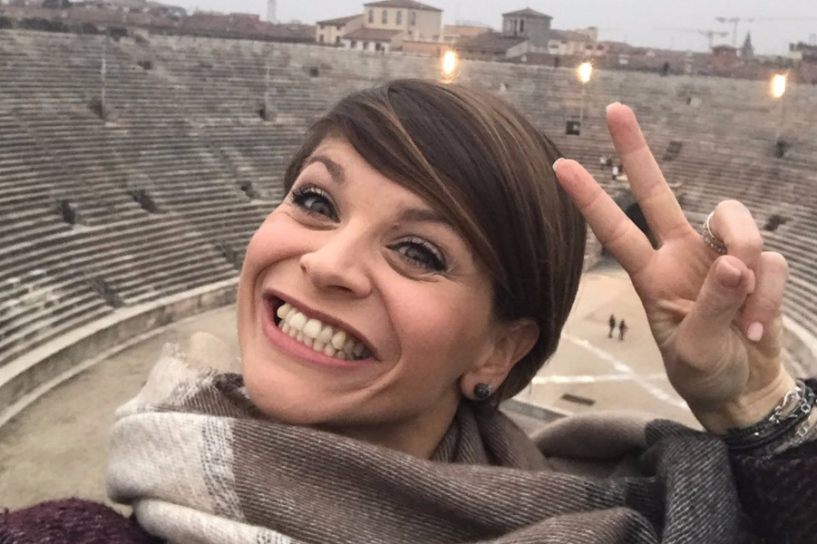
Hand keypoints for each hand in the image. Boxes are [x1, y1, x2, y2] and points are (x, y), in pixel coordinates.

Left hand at [553, 103, 795, 433]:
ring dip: (748, 262)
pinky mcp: (758, 265)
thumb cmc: (705, 372)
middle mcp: (680, 255)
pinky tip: (757, 326)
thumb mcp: (696, 350)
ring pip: (736, 223)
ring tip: (745, 315)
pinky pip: (771, 262)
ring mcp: (719, 256)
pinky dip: (770, 296)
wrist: (743, 389)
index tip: (559, 165)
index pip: (615, 229)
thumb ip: (711, 307)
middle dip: (636, 152)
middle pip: (658, 192)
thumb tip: (732, 263)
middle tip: (614, 110)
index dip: (590, 198)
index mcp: (651, 275)